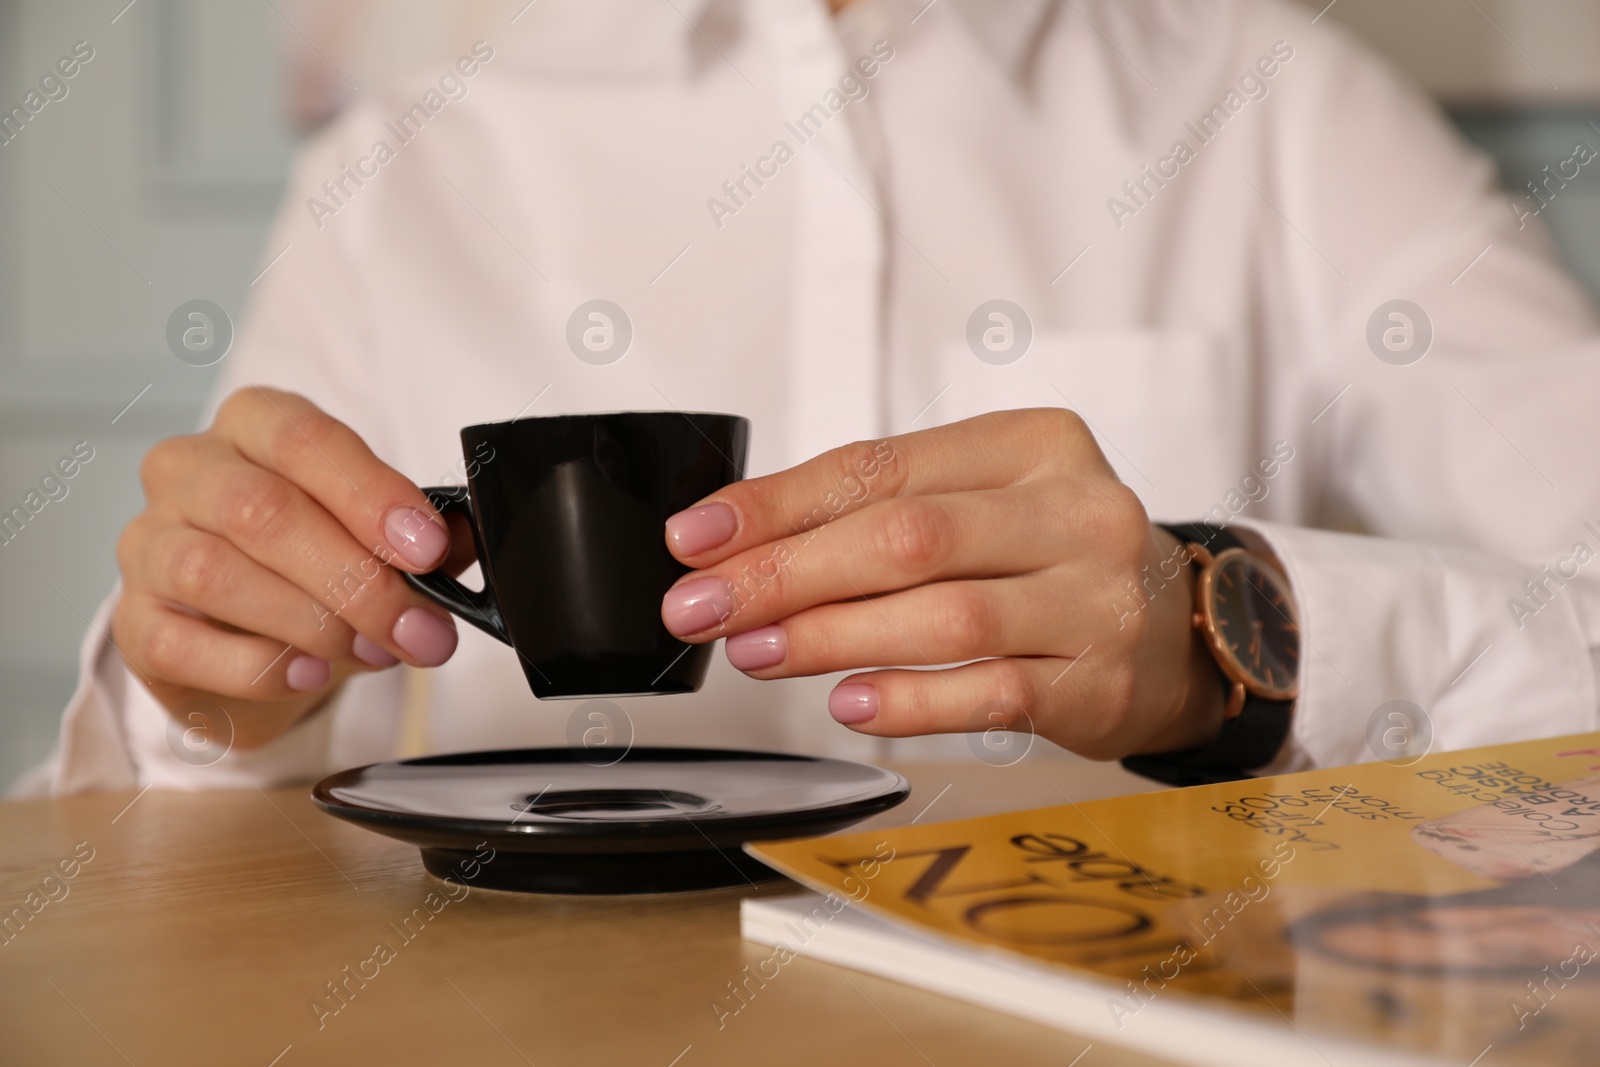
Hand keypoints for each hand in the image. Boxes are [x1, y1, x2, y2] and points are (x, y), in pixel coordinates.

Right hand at [113, 388, 464, 748]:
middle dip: (355, 578)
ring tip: (371, 652)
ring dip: (312, 623)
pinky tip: (308, 674)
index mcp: (254, 424)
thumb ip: (423, 534)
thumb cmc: (312, 561)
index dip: (370, 494)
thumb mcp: (374, 534)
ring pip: (215, 574)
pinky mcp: (132, 621)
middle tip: (418, 628)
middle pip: (262, 511)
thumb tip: (466, 541)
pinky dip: (255, 666)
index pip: (305, 438)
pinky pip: (180, 643)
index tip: (427, 549)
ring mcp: (149, 544)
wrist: (247, 637)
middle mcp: (189, 471)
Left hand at [659, 408, 1224, 759]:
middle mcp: (1075, 510)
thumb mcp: (981, 501)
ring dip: (832, 638)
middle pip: (908, 537)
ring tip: (756, 653)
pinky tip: (848, 703)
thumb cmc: (1054, 557)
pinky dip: (910, 700)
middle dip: (787, 573)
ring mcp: (1097, 599)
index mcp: (1034, 443)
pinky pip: (992, 693)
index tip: (697, 538)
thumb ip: (876, 509)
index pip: (882, 466)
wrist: (1183, 628)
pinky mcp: (1101, 682)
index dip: (777, 504)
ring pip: (945, 616)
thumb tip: (735, 539)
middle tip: (705, 605)